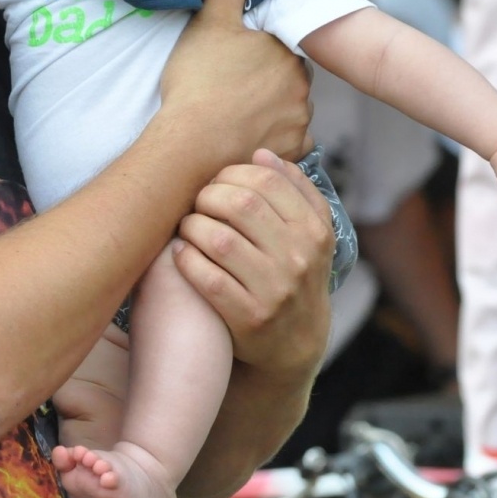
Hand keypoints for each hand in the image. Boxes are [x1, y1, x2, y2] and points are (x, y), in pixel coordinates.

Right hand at [161, 0, 312, 162]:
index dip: (261, 51)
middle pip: (290, 77)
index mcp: (285, 50)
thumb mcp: (210, 23)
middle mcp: (302, 84)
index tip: (239, 60)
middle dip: (270, 80)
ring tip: (240, 114)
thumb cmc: (198, 80)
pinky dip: (276, 138)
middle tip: (236, 87)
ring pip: (291, 108)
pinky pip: (292, 141)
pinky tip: (251, 136)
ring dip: (274, 109)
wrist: (192, 141)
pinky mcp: (293, 149)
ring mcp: (300, 119)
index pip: (282, 45)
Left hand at [173, 150, 331, 380]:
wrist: (296, 344)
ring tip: (189, 228)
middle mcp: (298, 259)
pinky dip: (187, 260)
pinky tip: (183, 254)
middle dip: (208, 196)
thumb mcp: (310, 234)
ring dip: (192, 227)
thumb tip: (262, 152)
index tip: (217, 183)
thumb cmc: (294, 275)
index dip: (231, 173)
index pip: (267, 180)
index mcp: (313, 230)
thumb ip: (293, 190)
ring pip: (218, 239)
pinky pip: (207, 278)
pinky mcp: (249, 318)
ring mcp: (274, 290)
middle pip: (240, 204)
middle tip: (198, 204)